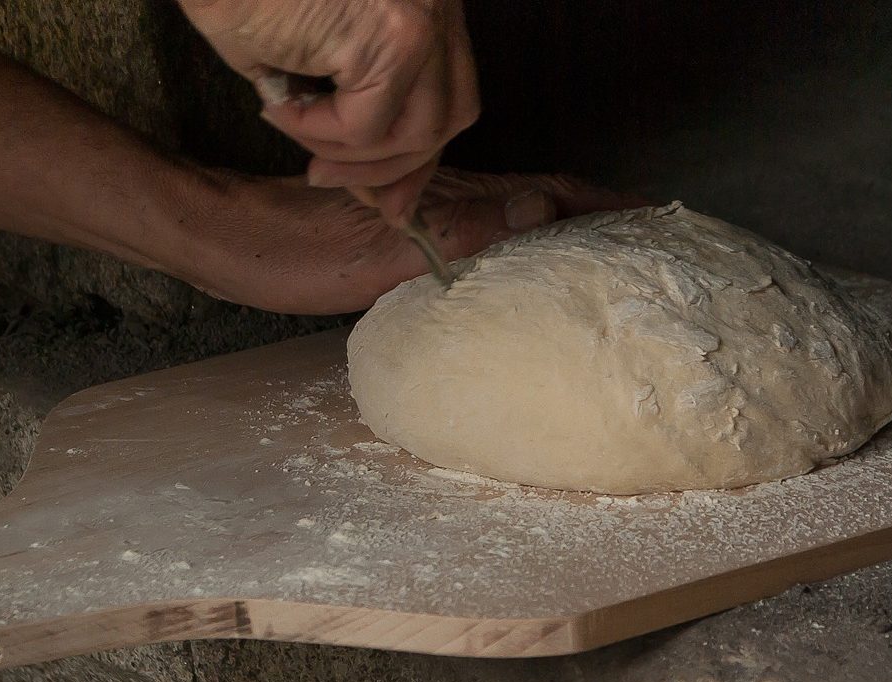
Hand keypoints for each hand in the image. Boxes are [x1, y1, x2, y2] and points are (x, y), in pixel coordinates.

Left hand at [162, 169, 648, 314]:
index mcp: (456, 201)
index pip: (555, 193)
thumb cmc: (297, 253)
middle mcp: (454, 202)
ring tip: (614, 269)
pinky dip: (530, 252)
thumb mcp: (383, 249)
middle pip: (551, 205)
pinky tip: (533, 280)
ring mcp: (436, 216)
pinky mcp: (414, 236)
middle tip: (657, 255)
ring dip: (573, 238)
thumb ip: (463, 233)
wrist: (231, 244)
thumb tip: (545, 212)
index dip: (609, 205)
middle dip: (607, 222)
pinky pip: (493, 240)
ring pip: (524, 222)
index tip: (660, 224)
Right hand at [178, 0, 478, 223]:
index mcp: (429, 4)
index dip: (419, 153)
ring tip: (295, 127)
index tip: (389, 196)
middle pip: (450, 118)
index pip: (452, 95)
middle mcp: (439, 7)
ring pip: (414, 133)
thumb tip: (383, 195)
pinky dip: (318, 132)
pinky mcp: (390, 37)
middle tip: (328, 178)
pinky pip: (366, 127)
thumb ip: (361, 118)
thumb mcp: (320, 64)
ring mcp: (422, 21)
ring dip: (347, 152)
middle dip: (393, 167)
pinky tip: (278, 106)